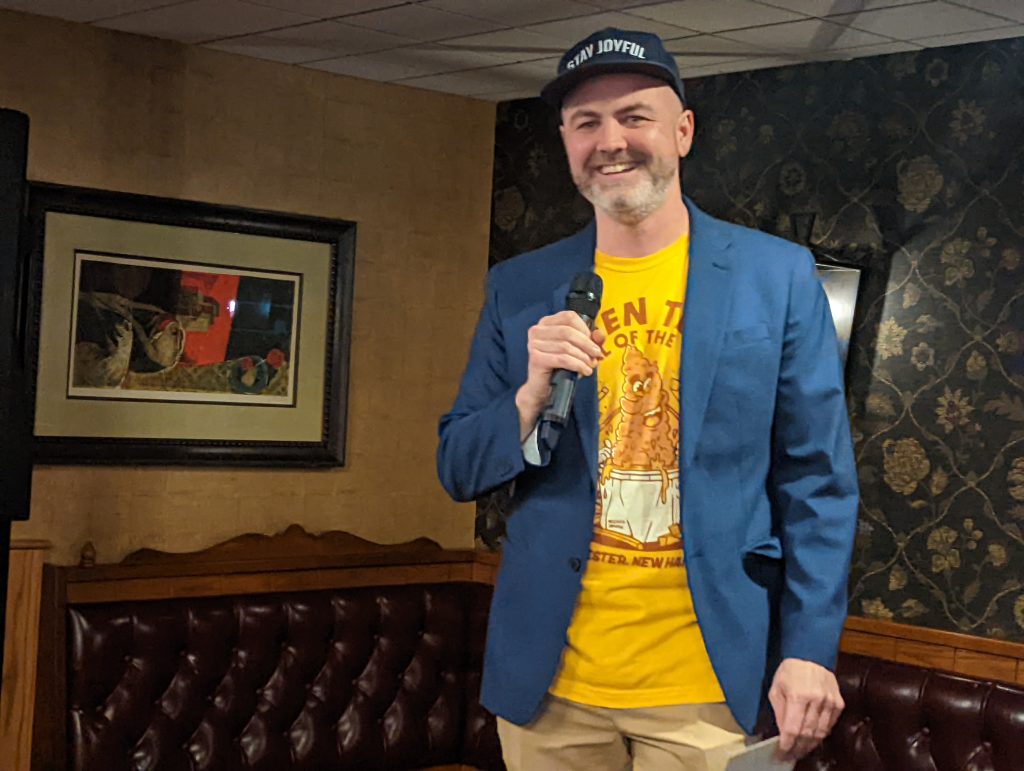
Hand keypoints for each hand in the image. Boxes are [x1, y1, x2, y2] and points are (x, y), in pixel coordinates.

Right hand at [515, 311, 605, 439]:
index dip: (585, 329)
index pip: (569, 317)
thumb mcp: (579, 351)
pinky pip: (562, 359)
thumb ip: (591, 340)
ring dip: (583, 357)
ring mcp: (534, 344)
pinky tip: (584, 371)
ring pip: (566, 346)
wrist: (544, 389)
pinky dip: (577, 365)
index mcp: (547, 322)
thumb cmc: (561, 367)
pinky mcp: (536, 358)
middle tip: (596, 356)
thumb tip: (600, 334)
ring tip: (590, 366)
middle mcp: (537, 330)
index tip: (594, 343)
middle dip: (587, 344)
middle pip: (568, 331)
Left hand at [768, 658, 843, 761]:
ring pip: (821, 732)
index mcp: (798, 695)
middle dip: (798, 748)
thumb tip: (783, 735)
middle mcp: (816, 699)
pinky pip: (830, 725)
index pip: (793, 729)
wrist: (809, 654)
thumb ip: (780, 713)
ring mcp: (830, 701)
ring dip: (810, 744)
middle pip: (808, 734)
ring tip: (801, 750)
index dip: (788, 744)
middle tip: (791, 754)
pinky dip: (821, 734)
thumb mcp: (776, 690)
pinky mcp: (839, 702)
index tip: (783, 751)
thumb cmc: (789, 672)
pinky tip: (813, 736)